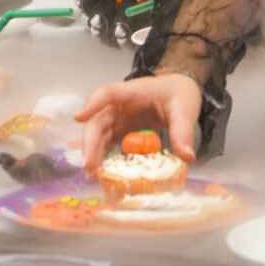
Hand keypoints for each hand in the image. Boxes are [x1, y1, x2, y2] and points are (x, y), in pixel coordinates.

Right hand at [74, 73, 202, 171]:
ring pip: (99, 133)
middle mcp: (119, 105)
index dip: (92, 105)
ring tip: (93, 174)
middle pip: (97, 119)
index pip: (107, 93)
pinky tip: (104, 174)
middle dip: (90, 142)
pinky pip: (108, 143)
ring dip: (93, 152)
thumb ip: (183, 131)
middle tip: (89, 166)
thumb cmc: (178, 94)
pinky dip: (104, 157)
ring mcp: (118, 118)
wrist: (179, 91)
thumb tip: (186, 157)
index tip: (78, 118)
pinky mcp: (121, 130)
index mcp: (132, 92)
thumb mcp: (184, 110)